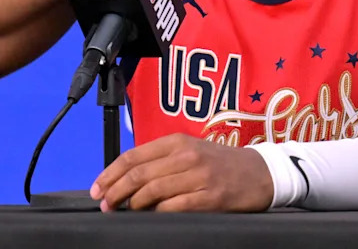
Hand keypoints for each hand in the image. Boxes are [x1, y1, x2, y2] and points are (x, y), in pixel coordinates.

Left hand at [89, 133, 273, 212]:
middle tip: (105, 204)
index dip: (110, 173)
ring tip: (125, 212)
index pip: (133, 156)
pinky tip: (151, 216)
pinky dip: (157, 213)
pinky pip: (173, 207)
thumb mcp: (190, 151)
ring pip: (152, 192)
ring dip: (132, 204)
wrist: (260, 173)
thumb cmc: (220, 164)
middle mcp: (186, 155)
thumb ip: (161, 160)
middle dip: (115, 192)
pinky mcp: (209, 198)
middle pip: (138, 174)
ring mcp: (199, 176)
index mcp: (177, 141)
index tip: (98, 188)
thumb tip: (125, 179)